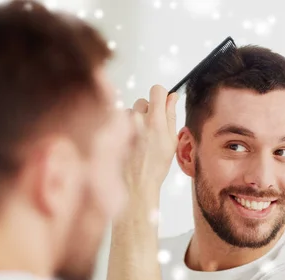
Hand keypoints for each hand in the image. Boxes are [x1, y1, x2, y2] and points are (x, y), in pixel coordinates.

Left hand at [126, 85, 179, 199]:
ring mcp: (122, 125)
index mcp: (155, 121)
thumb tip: (172, 96)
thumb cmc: (155, 167)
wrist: (136, 184)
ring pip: (131, 112)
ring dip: (135, 121)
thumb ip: (171, 115)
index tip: (161, 103)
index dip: (161, 95)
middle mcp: (137, 119)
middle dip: (148, 112)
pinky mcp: (112, 130)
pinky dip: (124, 128)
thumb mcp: (171, 141)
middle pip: (143, 101)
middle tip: (151, 131)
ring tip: (139, 141)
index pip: (157, 90)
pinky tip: (129, 143)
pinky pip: (120, 121)